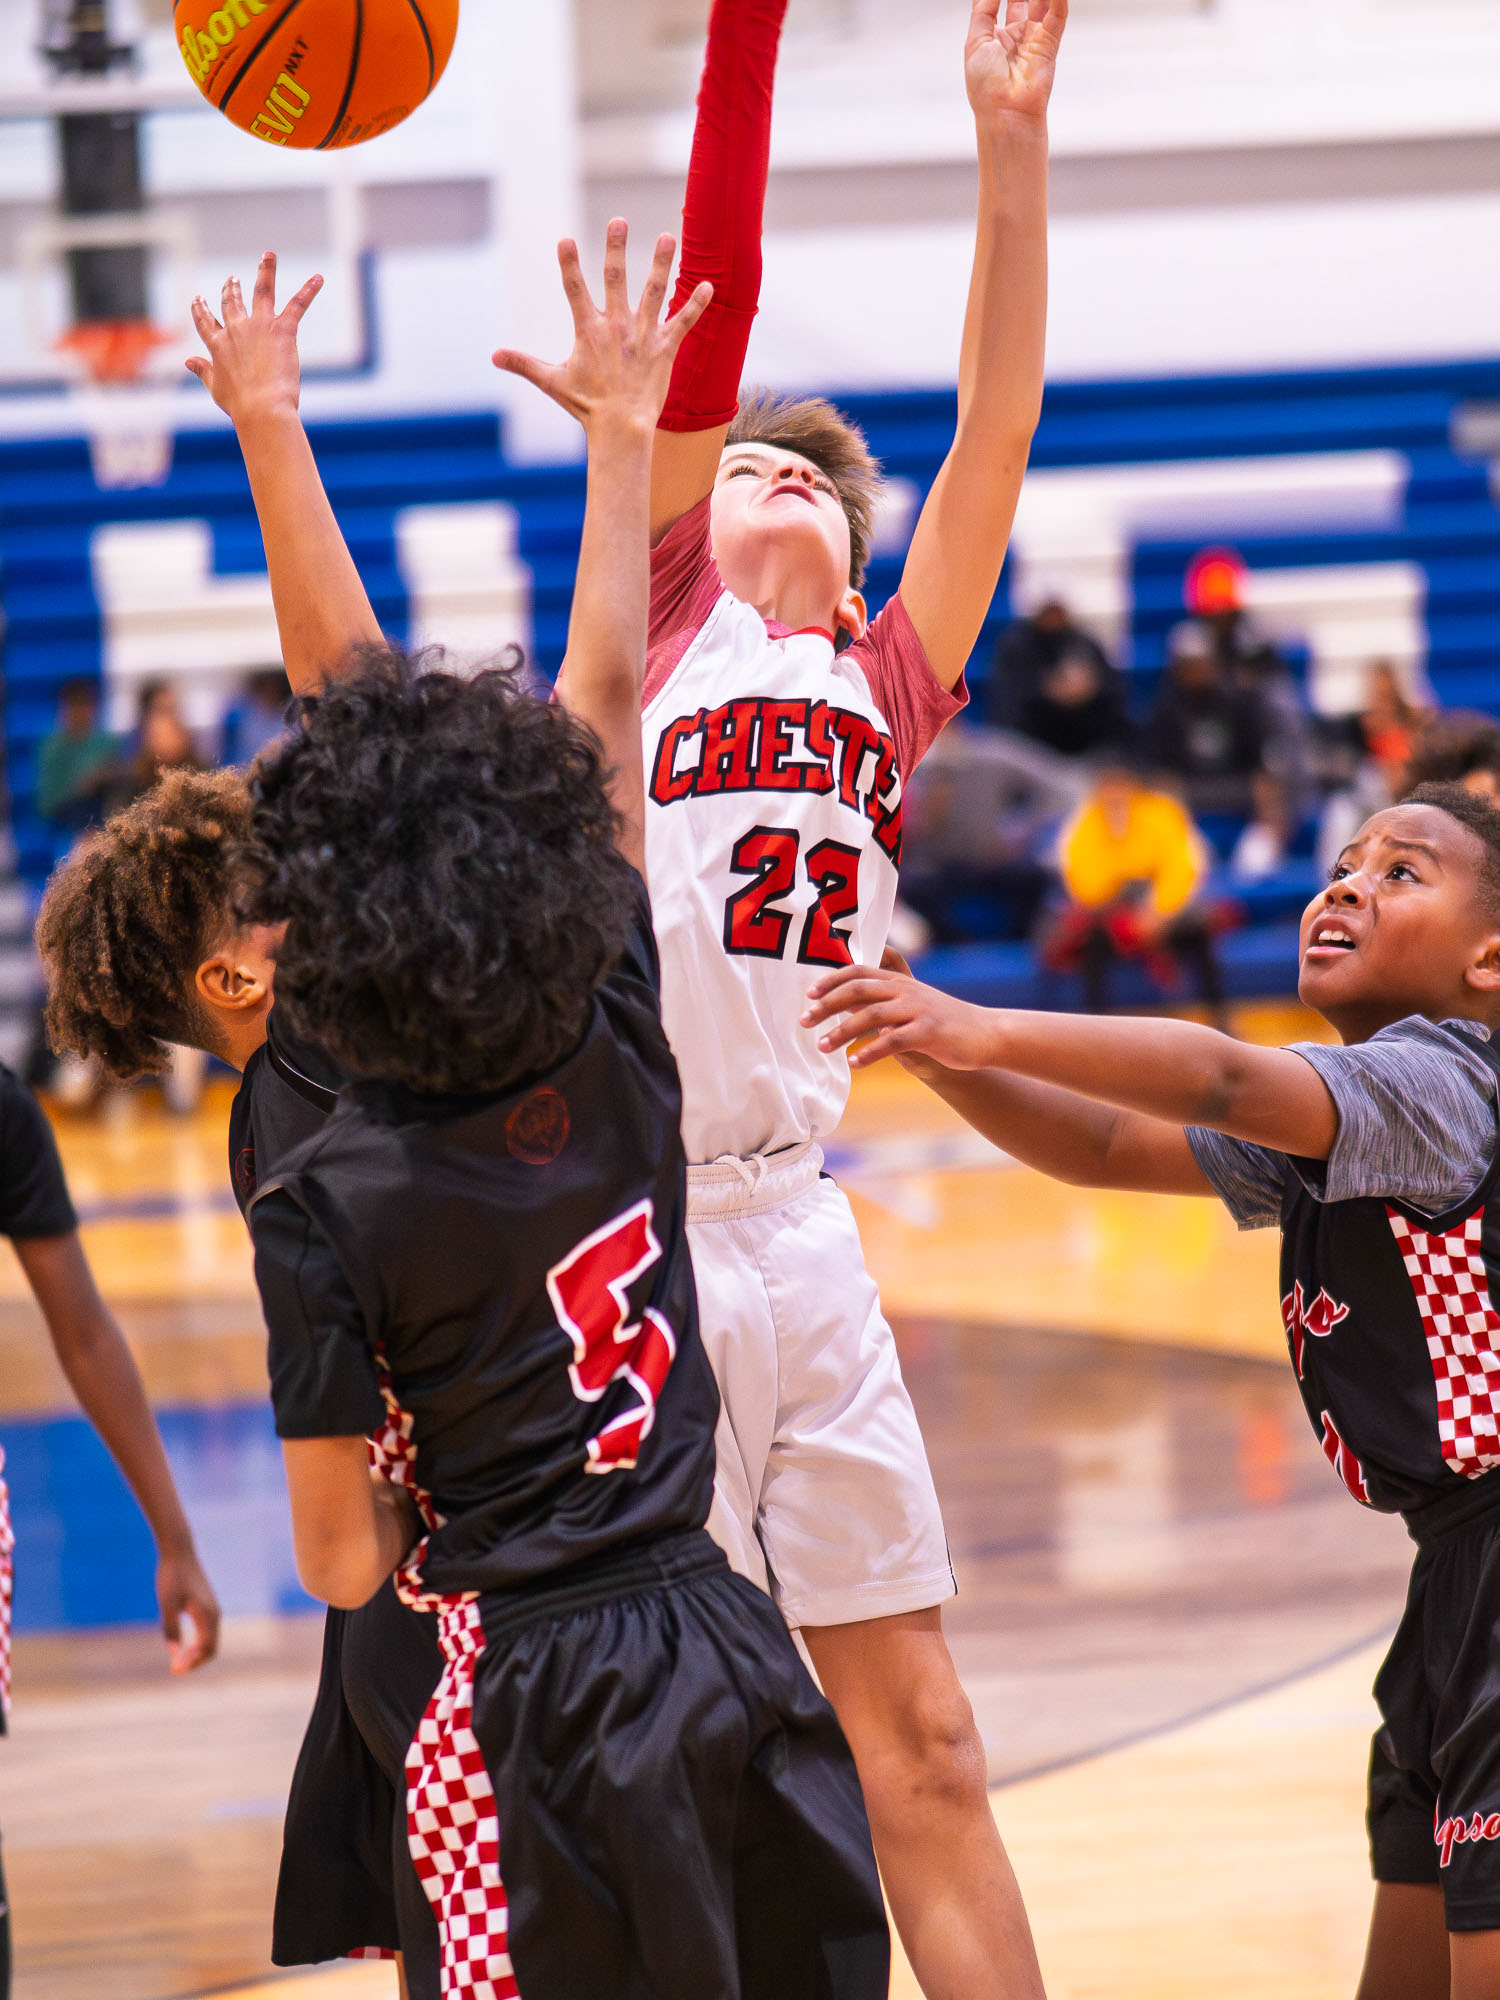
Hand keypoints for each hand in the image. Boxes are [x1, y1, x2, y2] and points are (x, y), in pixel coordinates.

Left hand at [157, 1543, 220, 1674]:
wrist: (179, 1551)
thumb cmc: (172, 1577)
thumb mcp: (167, 1605)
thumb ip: (171, 1630)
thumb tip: (174, 1654)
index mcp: (208, 1614)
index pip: (207, 1649)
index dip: (192, 1663)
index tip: (173, 1669)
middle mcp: (214, 1613)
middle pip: (211, 1648)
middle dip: (195, 1661)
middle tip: (174, 1669)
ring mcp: (212, 1609)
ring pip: (210, 1640)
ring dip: (196, 1653)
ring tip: (176, 1660)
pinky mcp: (206, 1605)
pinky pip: (206, 1632)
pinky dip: (197, 1644)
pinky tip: (182, 1645)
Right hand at [186, 251, 323, 426]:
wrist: (262, 408)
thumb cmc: (240, 405)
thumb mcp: (216, 388)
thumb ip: (202, 371)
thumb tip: (188, 361)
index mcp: (217, 346)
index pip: (205, 322)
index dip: (201, 309)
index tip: (198, 299)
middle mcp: (235, 330)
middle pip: (231, 303)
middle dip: (230, 290)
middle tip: (231, 280)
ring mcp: (259, 326)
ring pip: (262, 291)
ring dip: (265, 271)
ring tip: (268, 256)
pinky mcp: (282, 330)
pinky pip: (297, 304)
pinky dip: (309, 290)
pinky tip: (319, 279)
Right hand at [492, 220, 711, 434]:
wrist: (620, 429)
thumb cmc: (586, 406)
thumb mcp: (552, 381)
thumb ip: (524, 364)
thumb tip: (494, 356)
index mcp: (589, 331)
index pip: (574, 290)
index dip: (569, 265)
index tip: (565, 240)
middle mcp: (617, 327)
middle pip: (616, 279)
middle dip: (616, 248)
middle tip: (618, 220)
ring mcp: (643, 336)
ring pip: (654, 292)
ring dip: (661, 263)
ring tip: (668, 236)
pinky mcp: (664, 349)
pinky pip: (684, 322)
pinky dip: (697, 304)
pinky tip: (709, 284)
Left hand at [802, 961, 998, 1070]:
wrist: (986, 1034)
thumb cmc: (942, 1023)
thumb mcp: (912, 1005)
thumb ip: (881, 1002)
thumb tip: (844, 1005)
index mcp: (900, 981)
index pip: (859, 972)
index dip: (831, 981)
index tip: (808, 994)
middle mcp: (906, 990)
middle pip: (858, 990)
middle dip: (827, 1005)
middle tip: (804, 1020)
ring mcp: (918, 1009)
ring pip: (871, 1015)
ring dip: (842, 1032)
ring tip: (822, 1046)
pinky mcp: (929, 1032)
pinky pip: (893, 1041)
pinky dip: (870, 1052)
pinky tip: (854, 1063)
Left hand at [966, 0, 1067, 128]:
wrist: (1004, 111)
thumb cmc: (985, 85)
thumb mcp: (976, 41)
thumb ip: (984, 10)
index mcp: (997, 36)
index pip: (1003, 1)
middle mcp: (1018, 35)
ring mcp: (1035, 38)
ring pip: (1043, 1)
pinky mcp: (1050, 44)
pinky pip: (1057, 14)